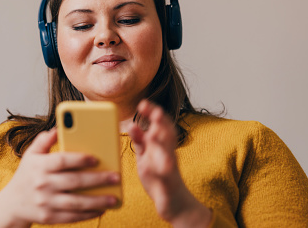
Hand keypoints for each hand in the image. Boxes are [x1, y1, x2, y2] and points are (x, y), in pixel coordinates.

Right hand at [0, 128, 119, 227]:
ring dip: (97, 201)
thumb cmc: (27, 174)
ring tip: (114, 197)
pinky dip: (88, 214)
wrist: (10, 205)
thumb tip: (58, 128)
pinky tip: (102, 209)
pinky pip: (71, 217)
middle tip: (116, 176)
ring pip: (75, 203)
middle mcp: (42, 185)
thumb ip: (44, 140)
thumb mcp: (31, 154)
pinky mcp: (49, 218)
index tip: (97, 158)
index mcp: (40, 166)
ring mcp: (45, 203)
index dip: (79, 159)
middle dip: (97, 180)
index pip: (62, 161)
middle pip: (74, 182)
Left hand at [128, 100, 211, 227]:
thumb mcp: (147, 156)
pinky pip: (165, 179)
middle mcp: (169, 154)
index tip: (143, 103)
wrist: (176, 203)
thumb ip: (140, 141)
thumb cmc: (159, 176)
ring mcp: (170, 170)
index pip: (160, 125)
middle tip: (155, 113)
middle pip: (167, 136)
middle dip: (162, 124)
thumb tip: (131, 124)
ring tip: (152, 135)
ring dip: (162, 145)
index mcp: (163, 145)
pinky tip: (153, 168)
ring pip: (168, 155)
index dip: (153, 113)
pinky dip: (159, 173)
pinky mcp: (168, 187)